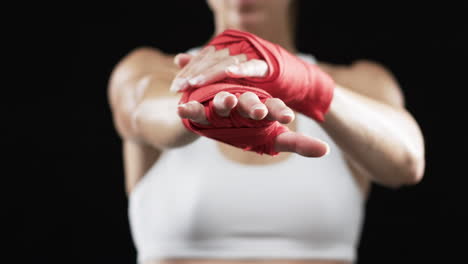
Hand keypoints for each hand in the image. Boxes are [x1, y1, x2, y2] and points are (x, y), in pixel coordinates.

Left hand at [170, 46, 268, 91]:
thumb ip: (203, 66)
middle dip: (195, 73)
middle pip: (210, 60)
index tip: (175, 87)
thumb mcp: (224, 76)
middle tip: (182, 86)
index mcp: (223, 53)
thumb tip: (178, 59)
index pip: (202, 60)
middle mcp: (234, 51)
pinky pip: (252, 65)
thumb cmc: (248, 79)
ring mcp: (249, 56)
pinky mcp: (264, 65)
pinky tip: (230, 73)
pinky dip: (241, 68)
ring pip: (227, 62)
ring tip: (196, 82)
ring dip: (212, 72)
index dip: (188, 72)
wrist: (281, 76)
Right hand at [171, 48, 329, 156]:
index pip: (272, 106)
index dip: (278, 111)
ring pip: (221, 101)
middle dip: (253, 106)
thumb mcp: (272, 139)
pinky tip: (183, 110)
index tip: (288, 117)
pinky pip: (194, 109)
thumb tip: (326, 150)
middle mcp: (240, 101)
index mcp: (260, 106)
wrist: (216, 120)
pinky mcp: (199, 110)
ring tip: (226, 103)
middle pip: (247, 101)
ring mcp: (218, 104)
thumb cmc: (248, 130)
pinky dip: (189, 109)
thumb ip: (298, 143)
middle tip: (259, 112)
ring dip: (223, 101)